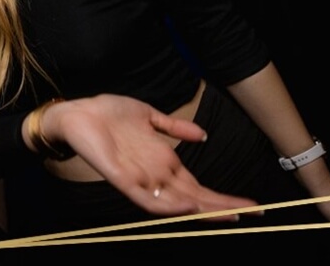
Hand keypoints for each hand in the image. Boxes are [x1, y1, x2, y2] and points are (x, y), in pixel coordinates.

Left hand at [35, 94, 259, 220]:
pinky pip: (145, 199)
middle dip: (222, 207)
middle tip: (252, 213)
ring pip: (175, 203)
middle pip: (194, 197)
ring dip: (201, 210)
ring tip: (228, 215)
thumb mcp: (149, 115)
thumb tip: (201, 134)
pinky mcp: (120, 178)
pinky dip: (166, 205)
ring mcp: (139, 178)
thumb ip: (174, 128)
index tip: (250, 203)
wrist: (77, 113)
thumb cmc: (109, 114)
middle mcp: (155, 174)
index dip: (222, 196)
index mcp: (163, 162)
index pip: (198, 186)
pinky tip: (185, 205)